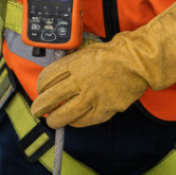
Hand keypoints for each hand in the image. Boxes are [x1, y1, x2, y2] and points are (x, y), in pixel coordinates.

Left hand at [32, 39, 147, 127]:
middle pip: (50, 98)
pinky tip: (73, 121)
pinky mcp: (104, 109)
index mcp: (74, 64)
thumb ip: (71, 64)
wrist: (138, 61)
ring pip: (65, 114)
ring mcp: (92, 96)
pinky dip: (76, 122)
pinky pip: (84, 121)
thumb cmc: (114, 54)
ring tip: (53, 121)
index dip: (40, 86)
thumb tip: (57, 78)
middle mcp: (80, 81)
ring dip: (55, 119)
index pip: (47, 78)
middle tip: (36, 110)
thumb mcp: (86, 51)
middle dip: (40, 107)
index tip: (40, 90)